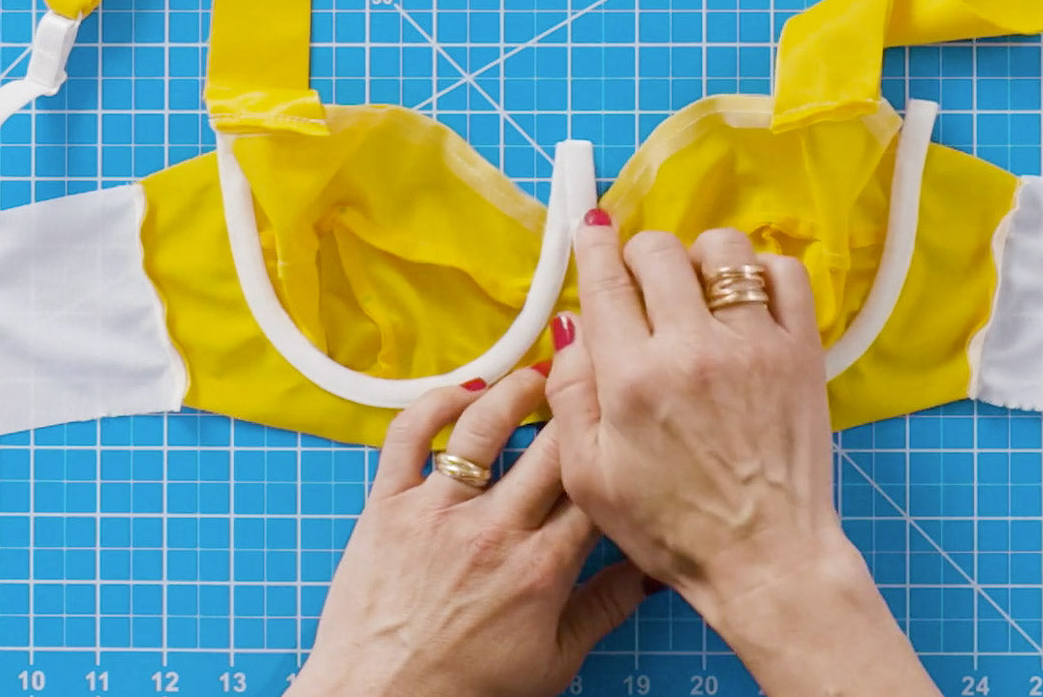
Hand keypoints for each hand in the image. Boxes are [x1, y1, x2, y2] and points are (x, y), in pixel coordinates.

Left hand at [286, 367, 649, 696]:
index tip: (627, 423)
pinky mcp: (387, 505)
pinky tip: (462, 393)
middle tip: (593, 381)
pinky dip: (434, 402)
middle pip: (553, 445)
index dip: (617, 446)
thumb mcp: (554, 661)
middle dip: (580, 405)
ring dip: (516, 390)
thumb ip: (607, 607)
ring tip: (537, 377)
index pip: (596, 487)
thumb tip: (655, 571)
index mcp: (542, 568)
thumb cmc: (464, 690)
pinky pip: (409, 434)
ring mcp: (437, 512)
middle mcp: (493, 530)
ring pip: (484, 425)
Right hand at [545, 216, 940, 695]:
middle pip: (659, 251)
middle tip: (641, 283)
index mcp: (632, 378)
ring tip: (696, 290)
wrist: (765, 558)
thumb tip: (572, 325)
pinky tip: (746, 300)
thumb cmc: (669, 526)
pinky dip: (761, 272)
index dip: (594, 243)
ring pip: (723, 250)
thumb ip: (570, 393)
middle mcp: (692, 348)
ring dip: (699, 258)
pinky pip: (785, 274)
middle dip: (640, 254)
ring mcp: (754, 345)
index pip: (605, 279)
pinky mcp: (800, 352)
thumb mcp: (589, 476)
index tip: (594, 228)